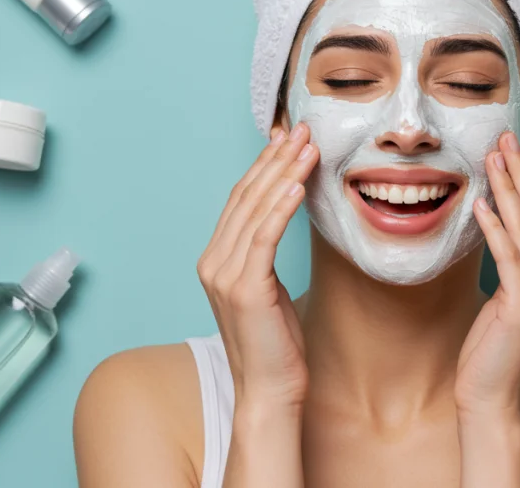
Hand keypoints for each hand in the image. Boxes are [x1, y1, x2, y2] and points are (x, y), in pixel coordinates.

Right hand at [197, 123, 317, 409]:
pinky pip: (263, 237)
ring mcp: (224, 275)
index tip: (288, 138)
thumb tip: (286, 216)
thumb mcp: (270, 288)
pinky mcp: (245, 288)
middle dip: (275, 159)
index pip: (240, 200)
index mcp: (216, 259)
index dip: (264, 165)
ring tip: (307, 147)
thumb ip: (266, 254)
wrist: (270, 391)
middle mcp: (212, 262)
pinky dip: (280, 207)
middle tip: (300, 129)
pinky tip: (297, 185)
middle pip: (245, 197)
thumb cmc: (276, 344)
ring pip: (255, 210)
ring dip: (283, 173)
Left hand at [456, 132, 519, 423]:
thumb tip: (498, 228)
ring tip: (494, 158)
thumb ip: (513, 270)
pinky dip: (496, 228)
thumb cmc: (494, 355)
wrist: (492, 403)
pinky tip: (483, 203)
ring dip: (510, 191)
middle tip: (507, 139)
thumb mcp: (508, 303)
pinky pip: (510, 259)